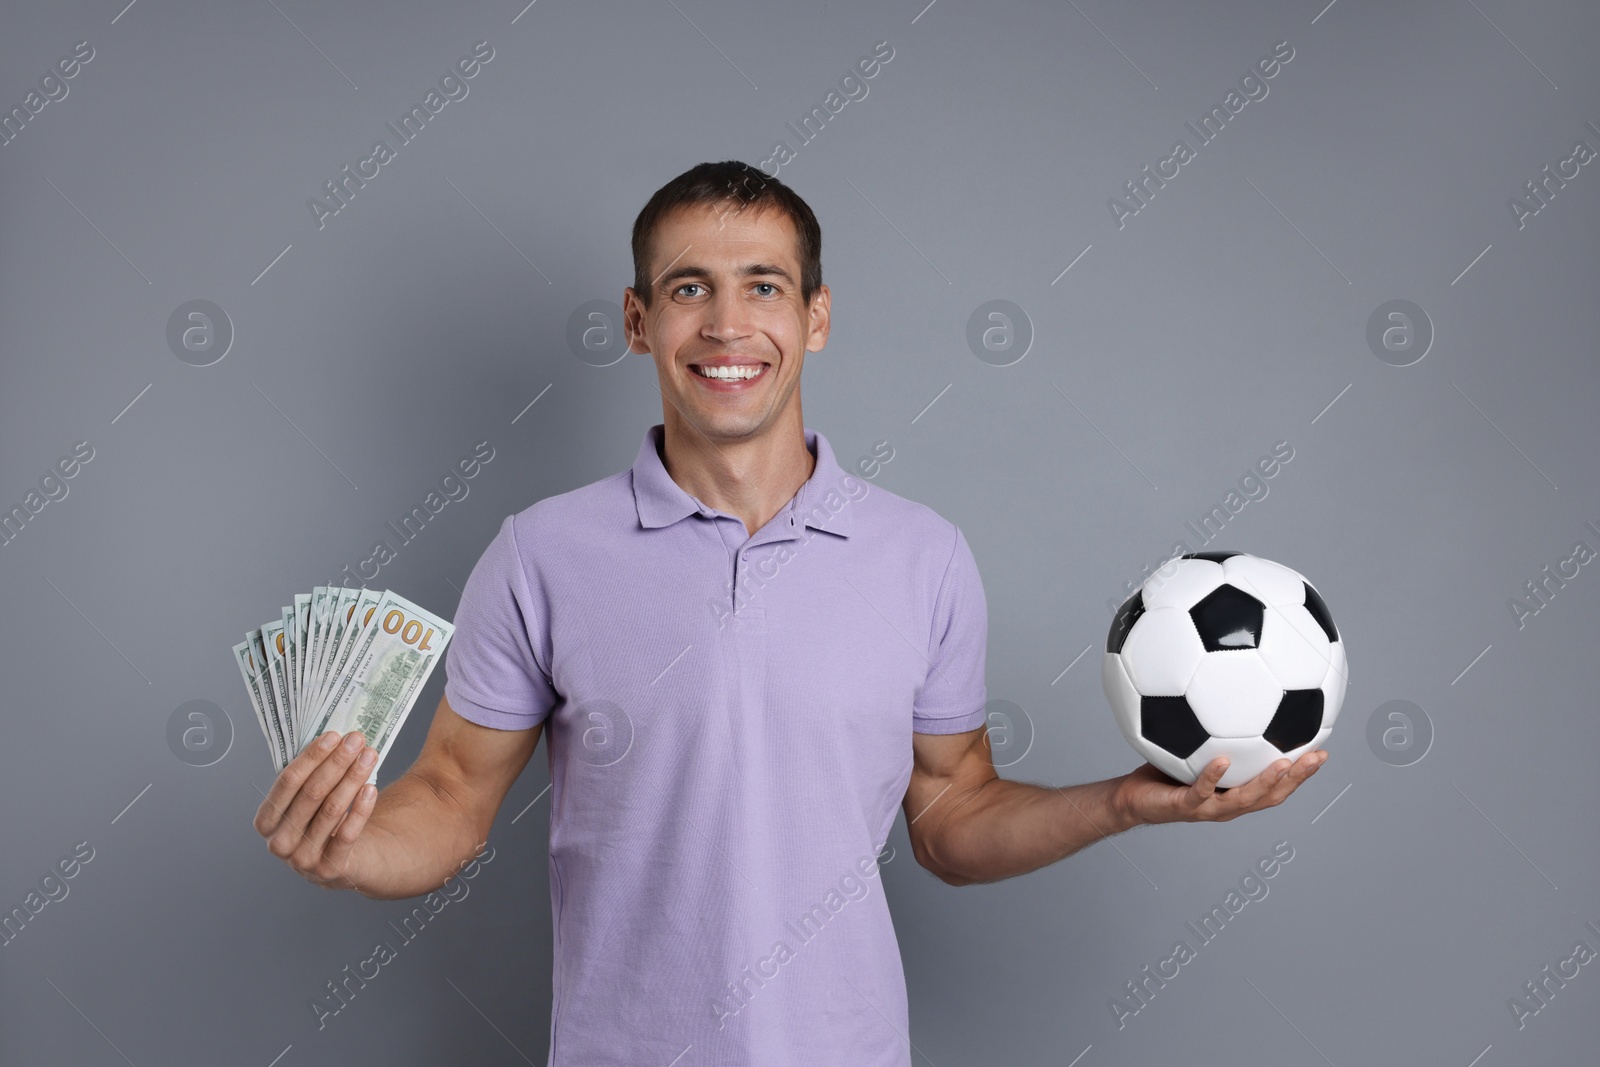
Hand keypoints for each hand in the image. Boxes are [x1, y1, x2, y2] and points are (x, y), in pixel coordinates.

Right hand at [253, 730, 378, 889]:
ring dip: (353, 778)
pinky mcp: (330, 870)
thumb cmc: (324, 822)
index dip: (312, 757)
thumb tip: (334, 737)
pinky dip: (360, 809)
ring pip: (331, 809)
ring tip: (369, 756)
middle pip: (311, 793)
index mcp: (267, 821)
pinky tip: (372, 788)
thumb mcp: (309, 801)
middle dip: (336, 762)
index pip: (287, 782)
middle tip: (356, 740)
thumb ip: (311, 775)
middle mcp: (280, 843)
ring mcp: (303, 860)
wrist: (344, 862)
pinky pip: (347, 834)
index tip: (334, 735)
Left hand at [1113, 749, 1326, 825]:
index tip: (1323, 751)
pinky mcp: (1183, 805)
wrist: (1132, 799)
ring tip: (1283, 763)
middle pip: (1272, 796)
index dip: (1301, 774)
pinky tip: (1222, 759)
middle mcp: (1227, 804)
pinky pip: (1201, 791)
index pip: (1277, 786)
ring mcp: (1207, 808)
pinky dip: (1213, 776)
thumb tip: (1230, 697)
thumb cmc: (1164, 773)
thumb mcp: (1193, 750)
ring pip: (1244, 800)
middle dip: (1297, 778)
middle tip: (1317, 757)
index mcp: (1236, 793)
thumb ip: (1215, 732)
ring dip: (1266, 782)